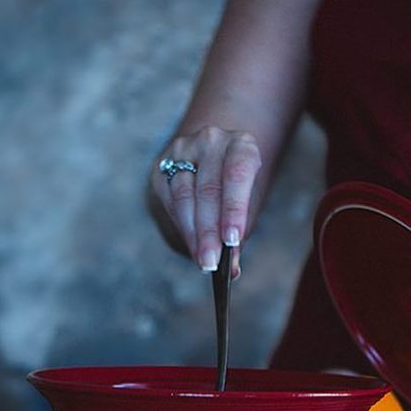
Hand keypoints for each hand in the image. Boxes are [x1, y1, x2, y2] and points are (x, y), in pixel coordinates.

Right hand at [149, 126, 263, 276]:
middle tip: (211, 264)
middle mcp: (211, 140)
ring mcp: (184, 149)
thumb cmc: (236, 186)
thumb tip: (231, 270)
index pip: (237, 174)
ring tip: (202, 260)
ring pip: (184, 196)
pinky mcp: (162, 163)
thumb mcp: (248, 202)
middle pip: (208, 190)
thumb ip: (239, 232)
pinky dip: (181, 225)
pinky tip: (191, 243)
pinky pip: (169, 199)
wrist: (214, 158)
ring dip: (193, 233)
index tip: (232, 240)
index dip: (234, 208)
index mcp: (242, 144)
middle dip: (209, 232)